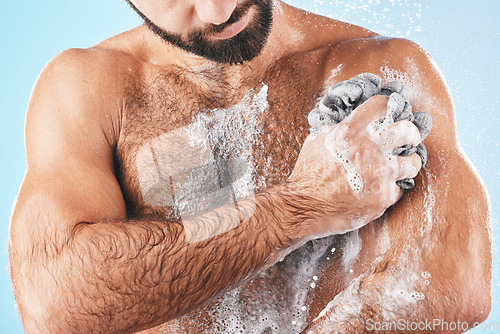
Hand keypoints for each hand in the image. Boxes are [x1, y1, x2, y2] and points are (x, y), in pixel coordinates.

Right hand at [288, 95, 421, 236]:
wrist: (303, 205)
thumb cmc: (307, 174)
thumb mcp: (317, 141)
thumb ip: (338, 129)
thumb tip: (350, 121)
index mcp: (351, 130)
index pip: (381, 105)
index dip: (388, 107)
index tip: (391, 113)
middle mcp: (369, 148)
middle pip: (406, 130)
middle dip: (410, 133)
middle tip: (409, 138)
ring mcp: (380, 173)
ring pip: (412, 162)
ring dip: (409, 163)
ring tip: (405, 165)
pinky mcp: (384, 195)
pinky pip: (399, 188)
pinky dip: (392, 189)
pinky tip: (383, 189)